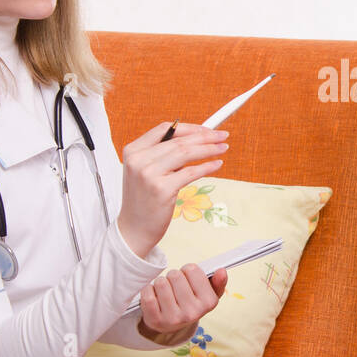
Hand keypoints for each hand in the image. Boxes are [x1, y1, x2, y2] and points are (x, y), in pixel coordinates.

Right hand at [116, 121, 229, 258]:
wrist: (134, 229)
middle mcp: (139, 160)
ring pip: (186, 153)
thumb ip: (162, 154)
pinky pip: (190, 172)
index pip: (165, 129)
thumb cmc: (143, 200)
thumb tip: (195, 140)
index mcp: (133, 150)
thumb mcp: (145, 171)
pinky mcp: (161, 189)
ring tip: (222, 148)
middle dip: (205, 136)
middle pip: (179, 141)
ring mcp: (149, 174)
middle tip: (222, 136)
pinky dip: (207, 166)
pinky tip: (216, 164)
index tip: (207, 130)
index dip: (189, 128)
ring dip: (209, 149)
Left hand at [137, 263, 227, 334]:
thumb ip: (218, 281)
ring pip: (161, 282)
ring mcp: (173, 318)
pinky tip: (155, 297)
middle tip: (175, 287)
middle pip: (175, 274)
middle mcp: (192, 313)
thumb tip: (221, 271)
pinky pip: (148, 292)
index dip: (188, 270)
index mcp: (208, 303)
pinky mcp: (155, 320)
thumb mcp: (208, 294)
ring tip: (165, 292)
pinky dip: (148, 290)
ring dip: (161, 283)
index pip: (192, 269)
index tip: (188, 279)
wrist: (170, 326)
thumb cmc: (190, 303)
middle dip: (173, 277)